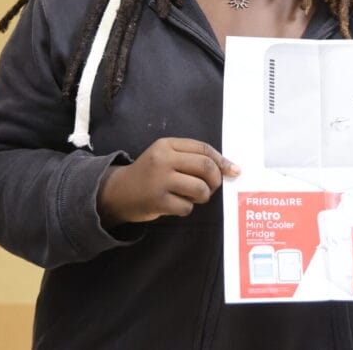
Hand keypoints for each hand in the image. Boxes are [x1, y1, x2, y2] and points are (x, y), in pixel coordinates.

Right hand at [98, 138, 239, 225]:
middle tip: (212, 187)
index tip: (233, 170)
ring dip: (203, 196)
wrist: (118, 192)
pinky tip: (176, 204)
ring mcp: (160, 180)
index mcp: (166, 145)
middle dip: (216, 179)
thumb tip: (230, 168)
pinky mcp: (158, 201)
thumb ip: (192, 158)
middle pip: (205, 166)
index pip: (203, 148)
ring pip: (200, 188)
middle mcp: (163, 160)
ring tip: (192, 196)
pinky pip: (187, 206)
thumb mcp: (166, 156)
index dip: (222, 160)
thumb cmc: (150, 174)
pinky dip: (187, 208)